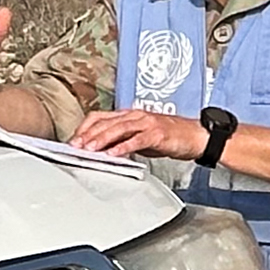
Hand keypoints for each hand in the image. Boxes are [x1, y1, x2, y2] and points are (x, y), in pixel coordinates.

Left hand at [73, 106, 203, 160]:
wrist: (196, 135)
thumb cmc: (170, 137)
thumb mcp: (141, 138)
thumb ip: (122, 141)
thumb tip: (103, 150)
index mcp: (130, 115)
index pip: (100, 117)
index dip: (84, 128)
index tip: (73, 141)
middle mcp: (136, 115)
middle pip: (106, 122)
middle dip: (87, 135)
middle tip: (75, 147)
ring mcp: (146, 123)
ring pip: (118, 128)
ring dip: (101, 139)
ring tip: (89, 150)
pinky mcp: (157, 134)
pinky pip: (136, 140)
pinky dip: (123, 147)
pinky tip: (114, 154)